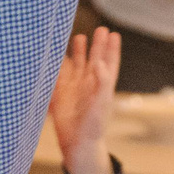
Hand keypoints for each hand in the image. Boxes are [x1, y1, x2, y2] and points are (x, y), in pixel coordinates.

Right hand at [51, 29, 120, 173]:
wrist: (76, 143)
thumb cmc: (93, 127)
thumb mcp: (101, 104)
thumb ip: (102, 83)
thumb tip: (100, 63)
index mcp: (103, 86)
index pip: (110, 64)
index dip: (112, 50)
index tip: (114, 34)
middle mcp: (90, 84)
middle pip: (95, 60)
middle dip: (97, 45)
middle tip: (101, 29)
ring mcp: (75, 88)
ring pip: (78, 64)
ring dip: (80, 52)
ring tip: (80, 36)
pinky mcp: (61, 93)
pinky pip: (60, 74)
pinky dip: (60, 64)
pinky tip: (59, 53)